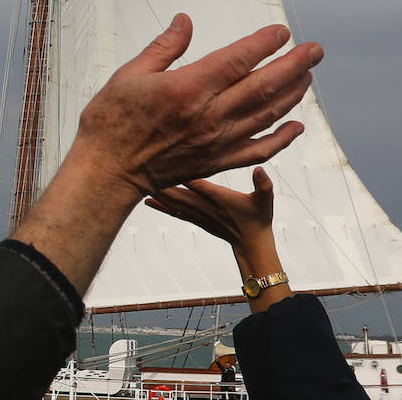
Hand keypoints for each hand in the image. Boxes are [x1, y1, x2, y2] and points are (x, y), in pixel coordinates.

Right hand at [70, 14, 320, 201]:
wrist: (108, 171)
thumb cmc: (111, 120)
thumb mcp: (129, 74)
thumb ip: (164, 48)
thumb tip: (185, 21)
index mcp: (187, 88)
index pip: (237, 60)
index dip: (264, 44)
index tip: (281, 32)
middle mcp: (209, 115)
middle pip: (263, 85)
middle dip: (294, 65)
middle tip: (315, 50)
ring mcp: (217, 141)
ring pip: (267, 114)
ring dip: (293, 94)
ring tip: (308, 77)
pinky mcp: (218, 161)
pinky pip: (259, 149)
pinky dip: (282, 138)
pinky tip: (297, 126)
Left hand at [146, 166, 275, 251]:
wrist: (252, 244)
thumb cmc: (259, 218)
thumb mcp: (265, 199)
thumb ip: (263, 185)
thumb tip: (260, 170)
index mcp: (217, 197)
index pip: (195, 181)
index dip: (180, 170)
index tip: (165, 157)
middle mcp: (203, 205)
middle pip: (176, 191)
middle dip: (159, 180)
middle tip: (140, 166)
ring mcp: (198, 213)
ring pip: (172, 201)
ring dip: (157, 191)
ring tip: (136, 180)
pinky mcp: (195, 219)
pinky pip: (174, 212)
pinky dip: (161, 206)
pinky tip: (147, 201)